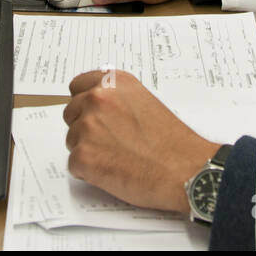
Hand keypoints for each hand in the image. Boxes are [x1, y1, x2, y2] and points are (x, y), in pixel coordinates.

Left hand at [64, 69, 220, 213]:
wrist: (184, 170)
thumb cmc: (171, 142)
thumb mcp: (145, 102)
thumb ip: (118, 98)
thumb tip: (98, 105)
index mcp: (113, 83)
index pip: (78, 86)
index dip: (85, 103)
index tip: (91, 113)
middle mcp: (97, 99)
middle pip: (71, 113)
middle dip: (85, 128)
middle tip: (111, 142)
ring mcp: (87, 127)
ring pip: (72, 139)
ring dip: (88, 150)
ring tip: (117, 157)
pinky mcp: (83, 156)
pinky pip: (74, 164)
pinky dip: (88, 172)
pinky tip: (113, 171)